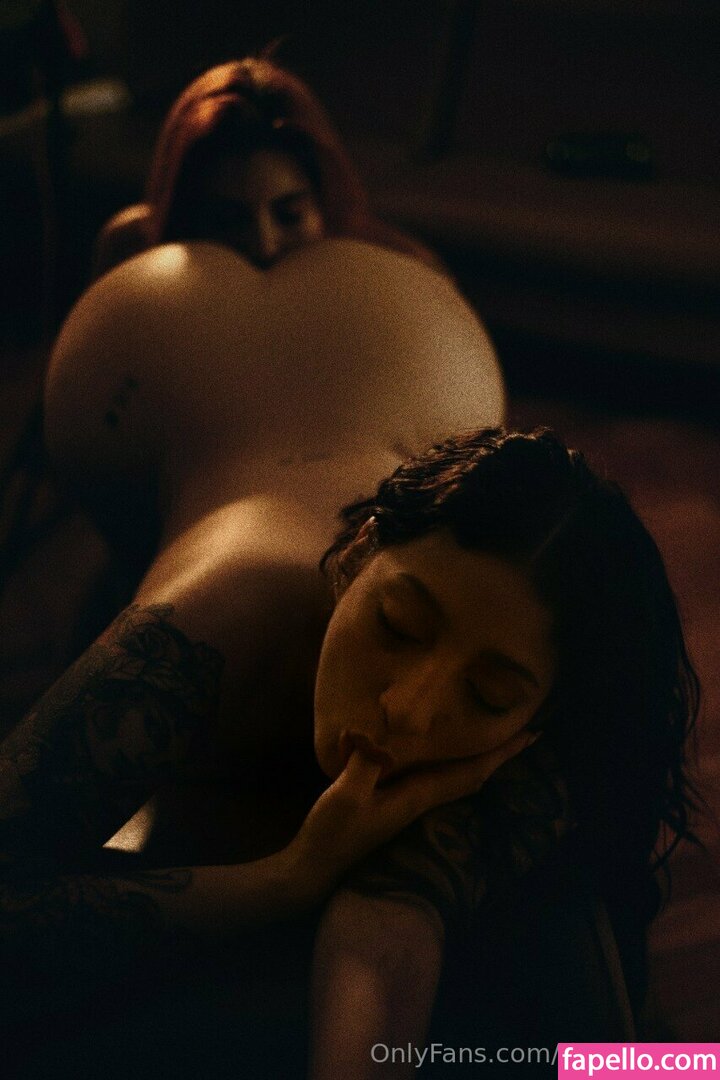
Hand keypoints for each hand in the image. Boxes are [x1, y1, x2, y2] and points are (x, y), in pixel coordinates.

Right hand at [286, 728, 537, 901]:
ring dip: (477, 761)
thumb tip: (382, 738)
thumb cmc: (332, 835)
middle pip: (471, 775)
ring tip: (495, 744)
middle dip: (499, 756)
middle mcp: (420, 801)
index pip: (471, 771)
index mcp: (418, 796)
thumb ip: (366, 765)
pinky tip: (438, 758)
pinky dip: (447, 764)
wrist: (314, 871)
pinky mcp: (390, 805)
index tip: (532, 736)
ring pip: (454, 779)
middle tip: (527, 735)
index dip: (501, 753)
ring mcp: (406, 805)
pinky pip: (431, 778)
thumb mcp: (347, 796)